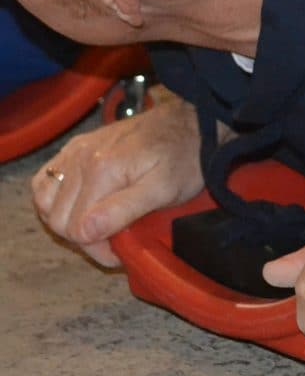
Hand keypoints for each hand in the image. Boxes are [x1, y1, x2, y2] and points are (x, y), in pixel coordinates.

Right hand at [32, 93, 205, 266]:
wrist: (189, 123)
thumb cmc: (183, 158)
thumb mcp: (165, 190)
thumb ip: (124, 210)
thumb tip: (84, 233)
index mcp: (101, 171)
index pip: (77, 230)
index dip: (99, 249)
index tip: (122, 252)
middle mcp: (79, 159)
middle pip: (57, 220)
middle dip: (84, 238)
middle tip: (114, 240)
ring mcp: (73, 151)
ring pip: (44, 204)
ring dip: (65, 220)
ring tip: (97, 224)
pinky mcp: (74, 147)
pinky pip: (44, 181)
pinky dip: (55, 200)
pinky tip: (79, 206)